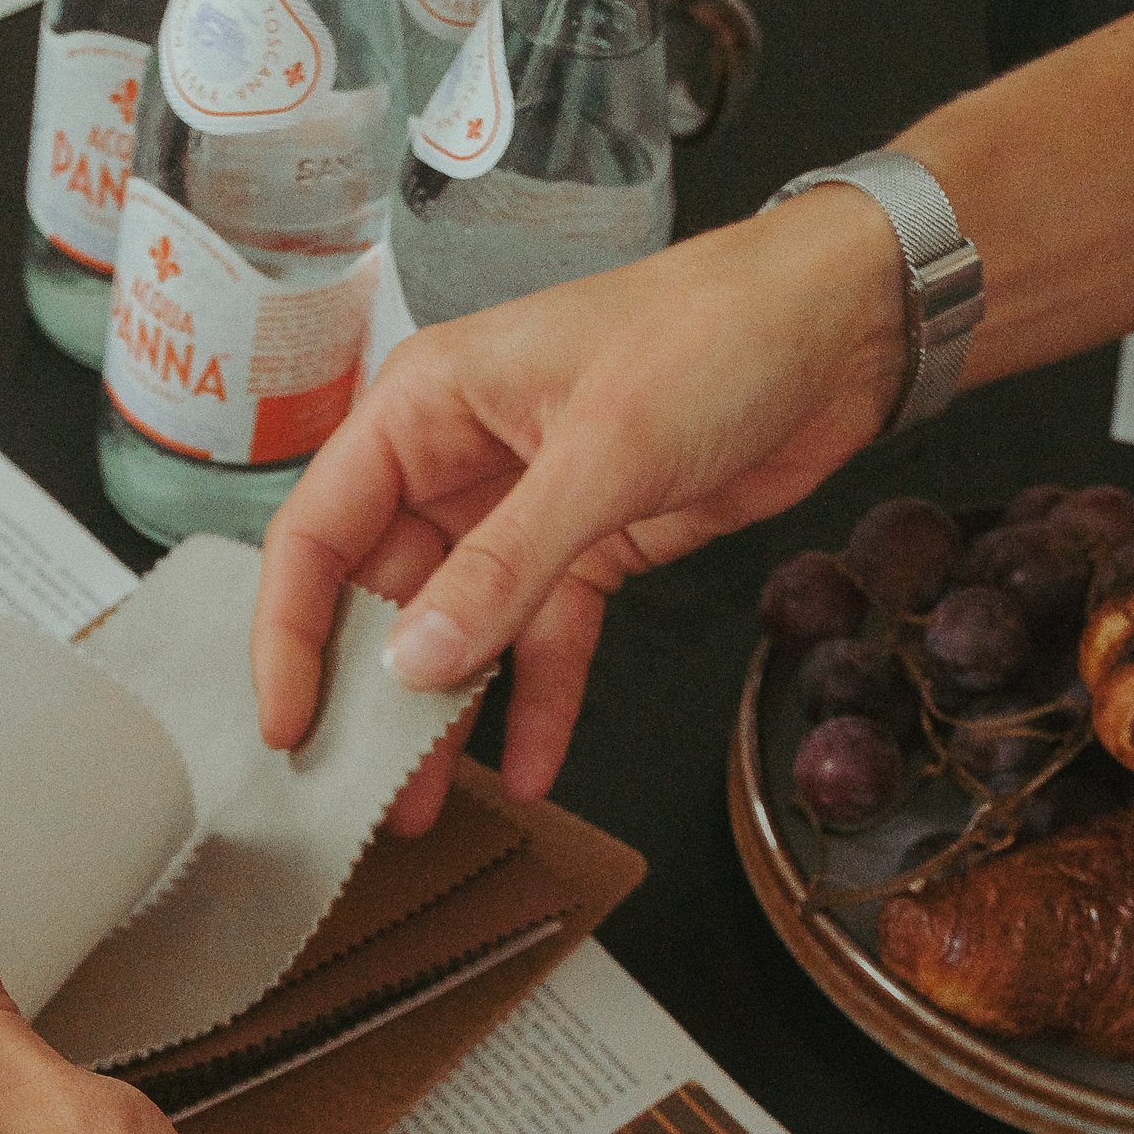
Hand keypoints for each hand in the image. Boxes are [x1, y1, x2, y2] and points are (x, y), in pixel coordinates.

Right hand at [254, 199, 907, 810]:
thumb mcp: (603, 452)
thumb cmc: (717, 332)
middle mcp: (457, 460)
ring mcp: (522, 509)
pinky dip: (536, 702)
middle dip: (366, 696)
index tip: (289, 724)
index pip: (319, 533)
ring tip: (423, 807)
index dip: (290, 635)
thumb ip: (504, 567)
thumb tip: (417, 663)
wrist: (844, 325)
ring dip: (444, 716)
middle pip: (378, 596)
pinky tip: (527, 769)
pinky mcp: (589, 546)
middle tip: (354, 788)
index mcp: (424, 408)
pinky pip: (542, 640)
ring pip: (456, 631)